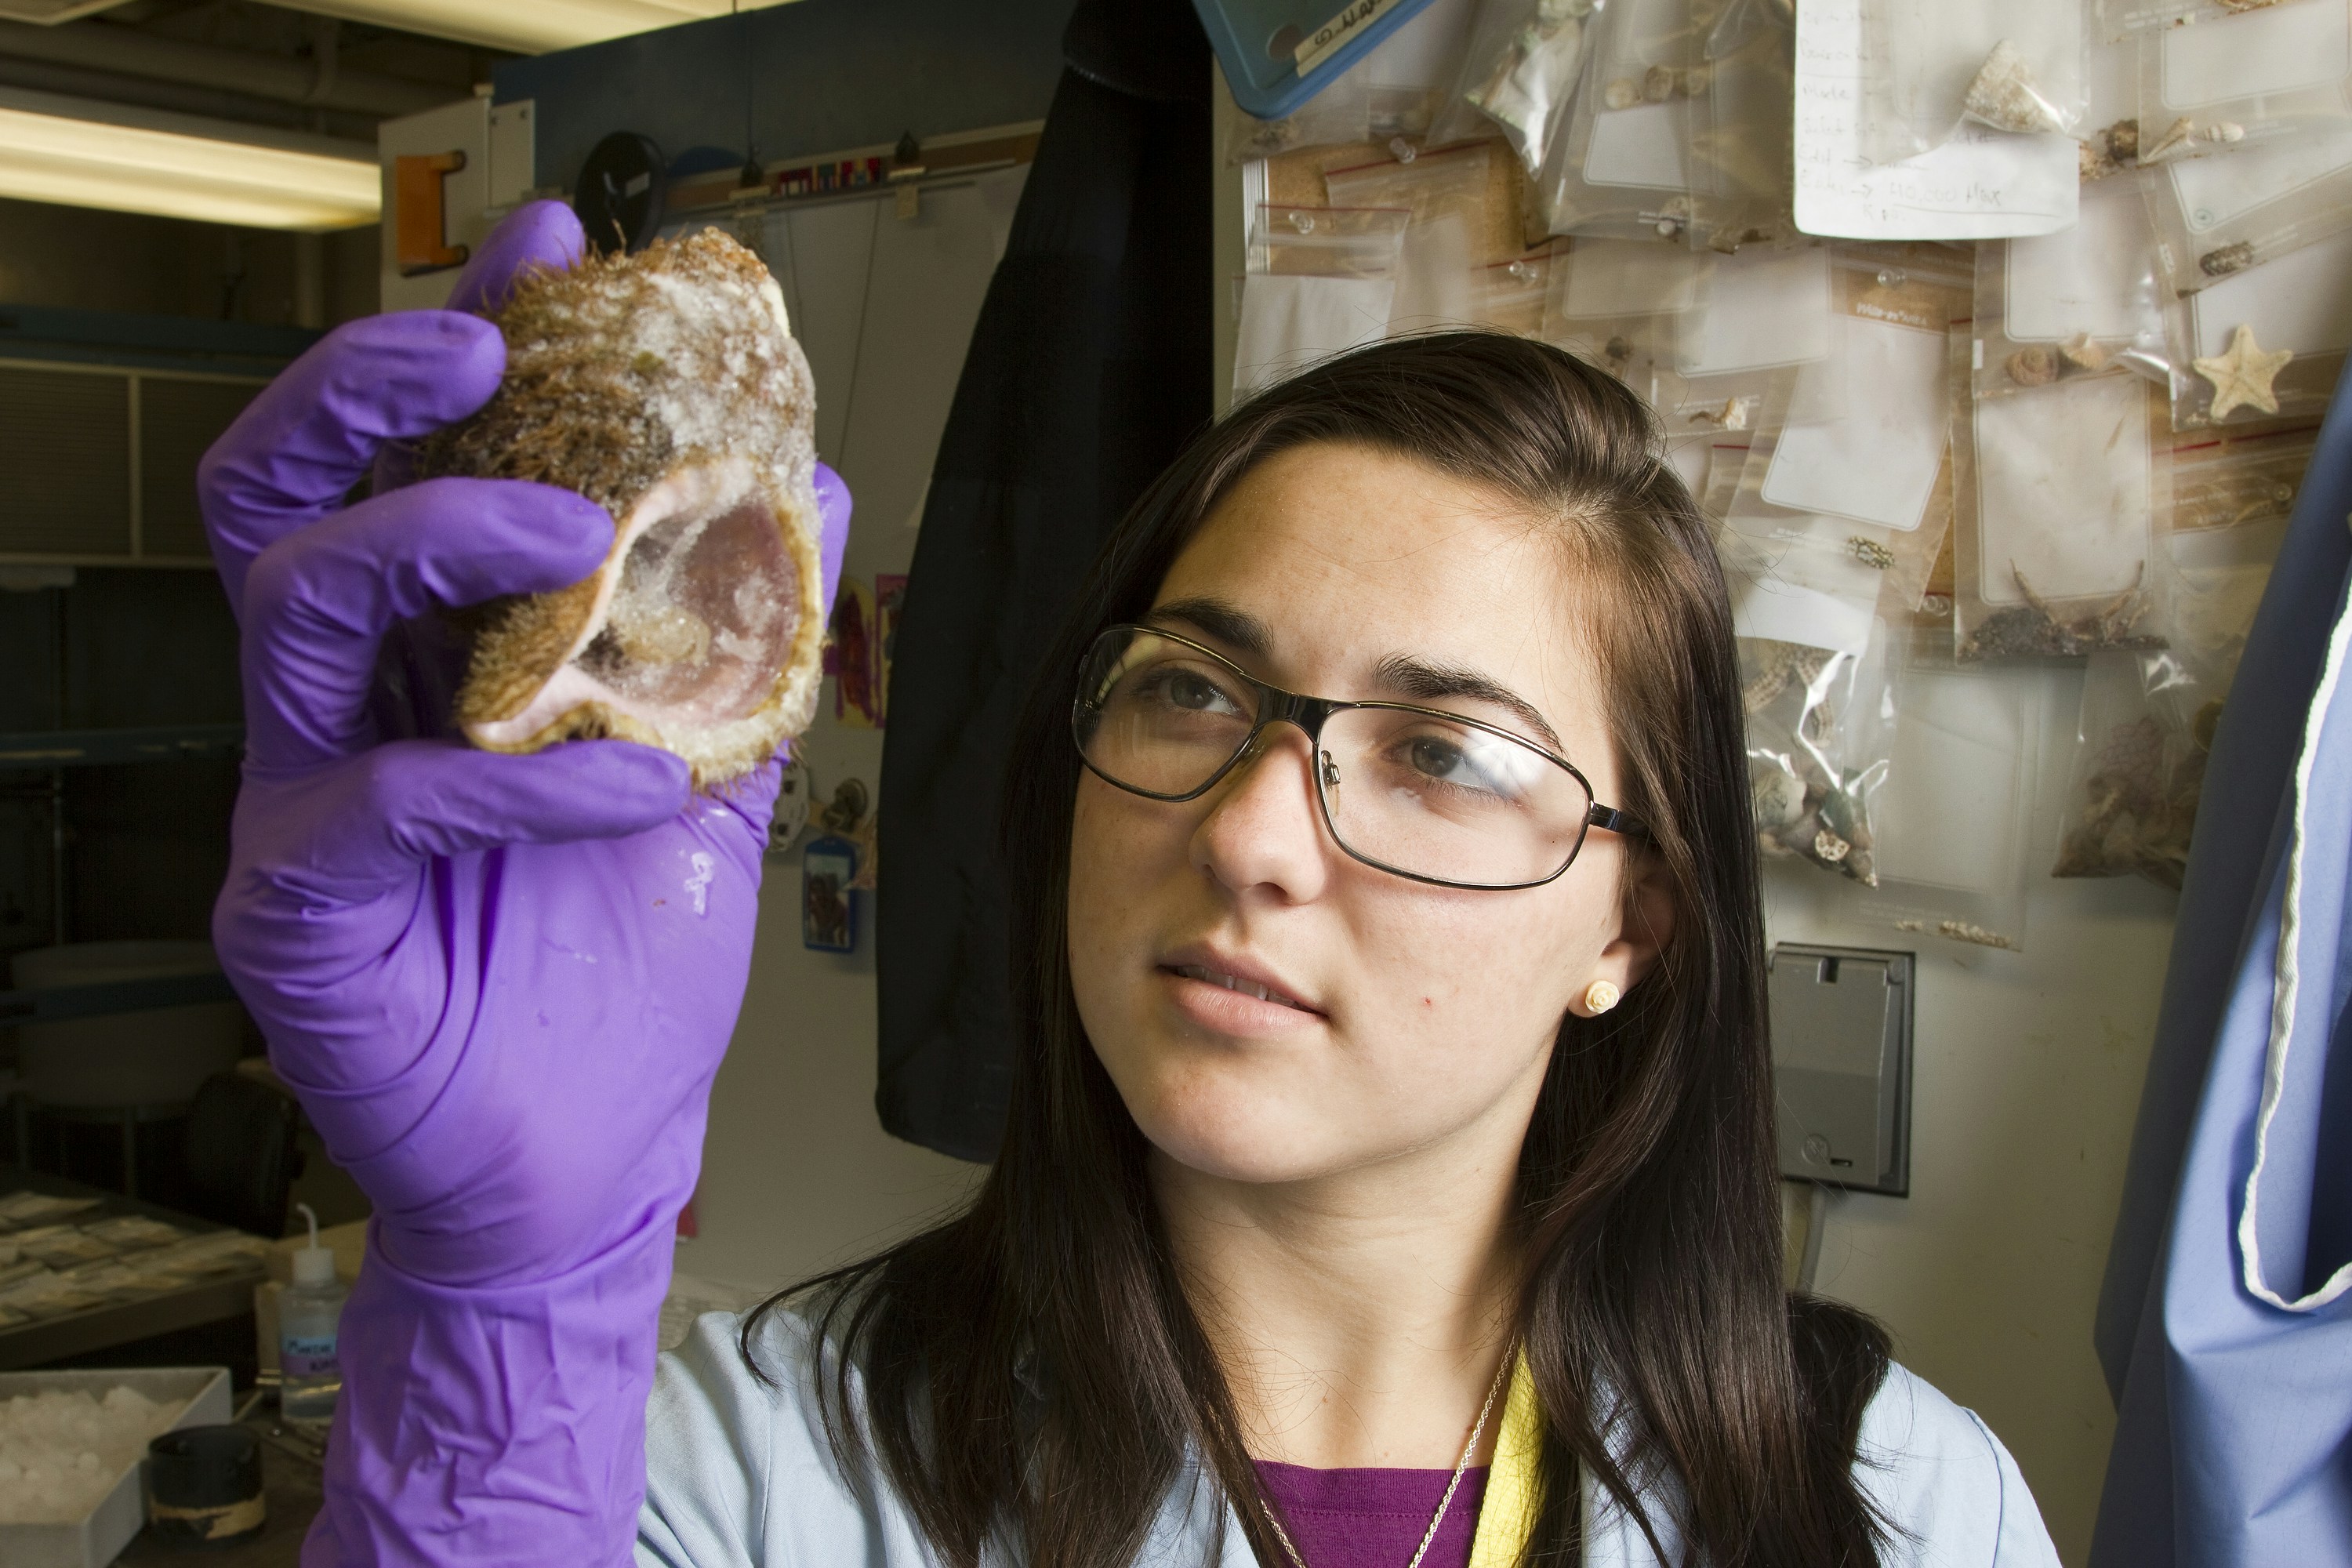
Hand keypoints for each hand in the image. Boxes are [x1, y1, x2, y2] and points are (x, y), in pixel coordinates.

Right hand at [203, 200, 849, 1561]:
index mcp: (428, 660)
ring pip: (291, 601)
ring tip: (572, 526)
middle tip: (479, 335)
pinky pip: (374, 797)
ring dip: (433, 534)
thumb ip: (747, 641)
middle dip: (371, 388)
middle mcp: (343, 708)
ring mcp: (298, 801)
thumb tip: (817, 485)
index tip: (548, 250)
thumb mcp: (710, 781)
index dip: (457, 343)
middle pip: (283, 491)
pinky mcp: (294, 911)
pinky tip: (634, 780)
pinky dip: (517, 770)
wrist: (591, 1157)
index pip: (403, 464)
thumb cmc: (618, 978)